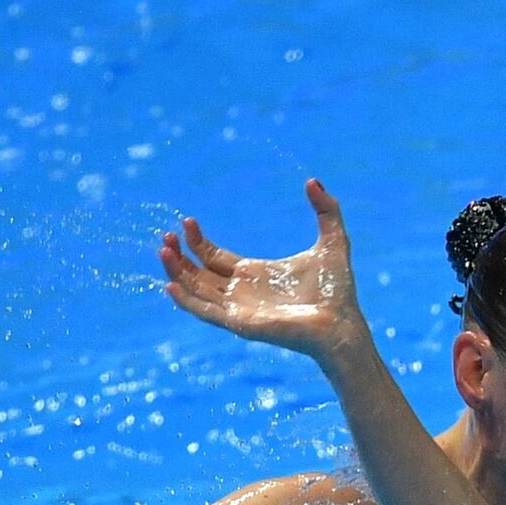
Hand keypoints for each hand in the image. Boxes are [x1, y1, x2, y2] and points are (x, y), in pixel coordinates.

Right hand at [160, 178, 374, 364]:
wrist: (342, 323)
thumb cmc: (336, 290)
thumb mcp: (332, 241)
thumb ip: (326, 211)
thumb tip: (314, 181)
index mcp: (254, 274)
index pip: (213, 257)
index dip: (197, 242)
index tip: (187, 221)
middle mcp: (241, 292)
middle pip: (198, 273)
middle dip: (179, 255)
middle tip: (166, 235)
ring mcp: (238, 309)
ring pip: (195, 290)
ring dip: (176, 272)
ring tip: (163, 249)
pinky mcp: (240, 323)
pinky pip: (204, 313)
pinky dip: (186, 301)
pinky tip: (170, 285)